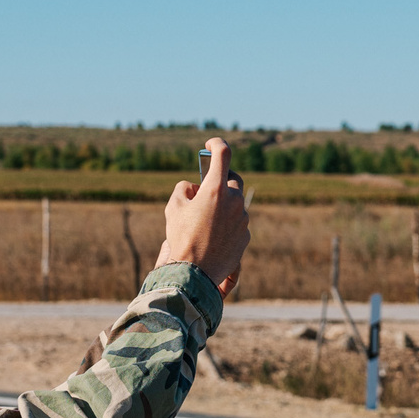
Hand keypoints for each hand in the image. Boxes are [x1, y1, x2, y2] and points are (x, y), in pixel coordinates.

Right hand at [156, 137, 250, 296]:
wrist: (195, 273)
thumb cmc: (181, 238)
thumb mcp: (173, 208)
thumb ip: (183, 189)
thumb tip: (194, 188)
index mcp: (215, 189)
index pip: (223, 153)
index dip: (216, 144)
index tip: (209, 144)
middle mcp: (233, 201)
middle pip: (233, 179)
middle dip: (221, 178)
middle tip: (208, 184)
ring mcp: (242, 219)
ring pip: (235, 203)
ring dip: (223, 204)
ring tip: (205, 216)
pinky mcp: (245, 236)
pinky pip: (237, 222)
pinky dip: (227, 222)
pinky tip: (212, 234)